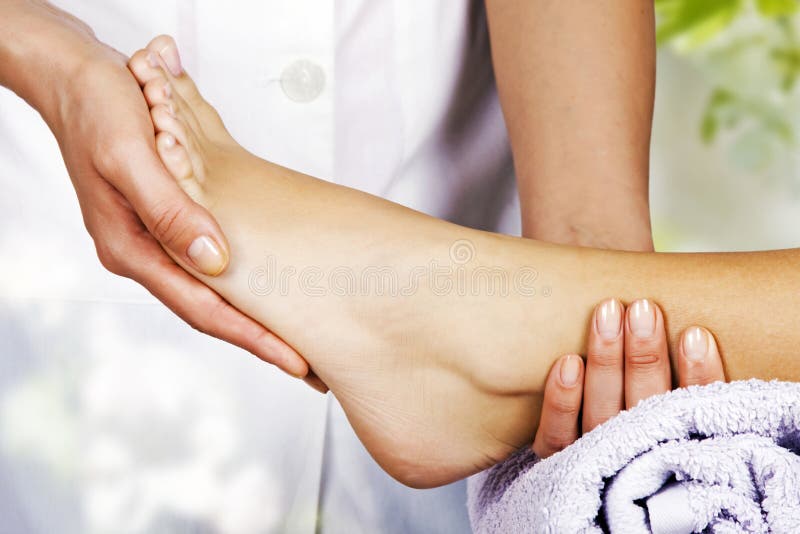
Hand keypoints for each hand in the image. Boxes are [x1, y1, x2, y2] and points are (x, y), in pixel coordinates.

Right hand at [0, 5, 318, 387]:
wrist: (73, 77)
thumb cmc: (98, 108)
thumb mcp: (132, 157)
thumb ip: (169, 212)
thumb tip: (214, 261)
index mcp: (131, 247)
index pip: (202, 308)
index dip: (252, 337)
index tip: (295, 360)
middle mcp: (141, 252)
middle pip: (208, 309)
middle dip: (257, 338)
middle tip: (306, 362)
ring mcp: (149, 238)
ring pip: (207, 290)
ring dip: (248, 314)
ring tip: (291, 334)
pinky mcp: (160, 218)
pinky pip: (204, 262)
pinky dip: (235, 280)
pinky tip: (259, 284)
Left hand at [532, 299, 724, 457]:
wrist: (575, 432)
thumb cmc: (626, 382)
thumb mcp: (654, 374)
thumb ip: (663, 347)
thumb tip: (659, 294)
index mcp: (674, 435)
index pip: (694, 409)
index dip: (700, 375)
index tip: (696, 333)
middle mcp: (638, 451)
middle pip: (645, 406)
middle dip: (645, 356)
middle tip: (642, 309)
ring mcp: (597, 456)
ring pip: (602, 414)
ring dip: (606, 362)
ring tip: (607, 314)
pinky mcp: (559, 458)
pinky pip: (558, 436)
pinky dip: (562, 401)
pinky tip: (567, 363)